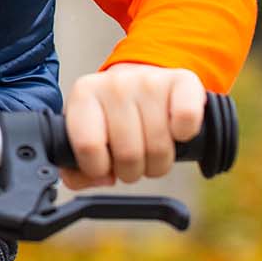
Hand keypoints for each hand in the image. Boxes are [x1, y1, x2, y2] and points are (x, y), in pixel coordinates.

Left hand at [60, 63, 204, 190]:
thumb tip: (95, 179)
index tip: (104, 166)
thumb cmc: (111, 117)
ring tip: (151, 151)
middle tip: (131, 161)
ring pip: (158, 147)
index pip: (88, 146)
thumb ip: (75, 168)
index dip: (99, 169)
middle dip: (131, 171)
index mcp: (84, 96)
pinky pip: (186, 118)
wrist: (141, 85)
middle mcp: (114, 84)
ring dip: (158, 163)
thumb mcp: (84, 137)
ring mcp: (148, 81)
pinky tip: (175, 132)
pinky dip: (185, 135)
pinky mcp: (182, 81)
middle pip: (127, 154)